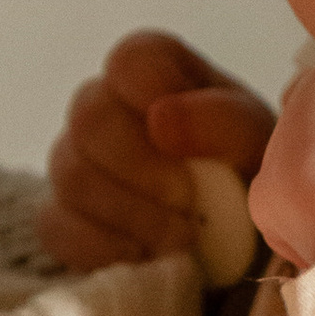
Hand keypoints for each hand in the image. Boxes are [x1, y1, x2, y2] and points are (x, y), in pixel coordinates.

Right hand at [37, 30, 275, 269]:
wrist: (240, 247)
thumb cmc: (248, 178)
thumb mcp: (257, 144)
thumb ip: (222, 120)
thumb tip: (159, 118)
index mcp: (159, 75)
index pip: (132, 57)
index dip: (152, 91)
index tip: (180, 132)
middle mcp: (107, 107)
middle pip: (90, 116)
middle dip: (144, 168)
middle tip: (190, 202)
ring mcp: (76, 162)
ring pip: (72, 175)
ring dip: (134, 214)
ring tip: (182, 238)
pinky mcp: (62, 217)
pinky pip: (57, 226)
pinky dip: (106, 248)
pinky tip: (147, 257)